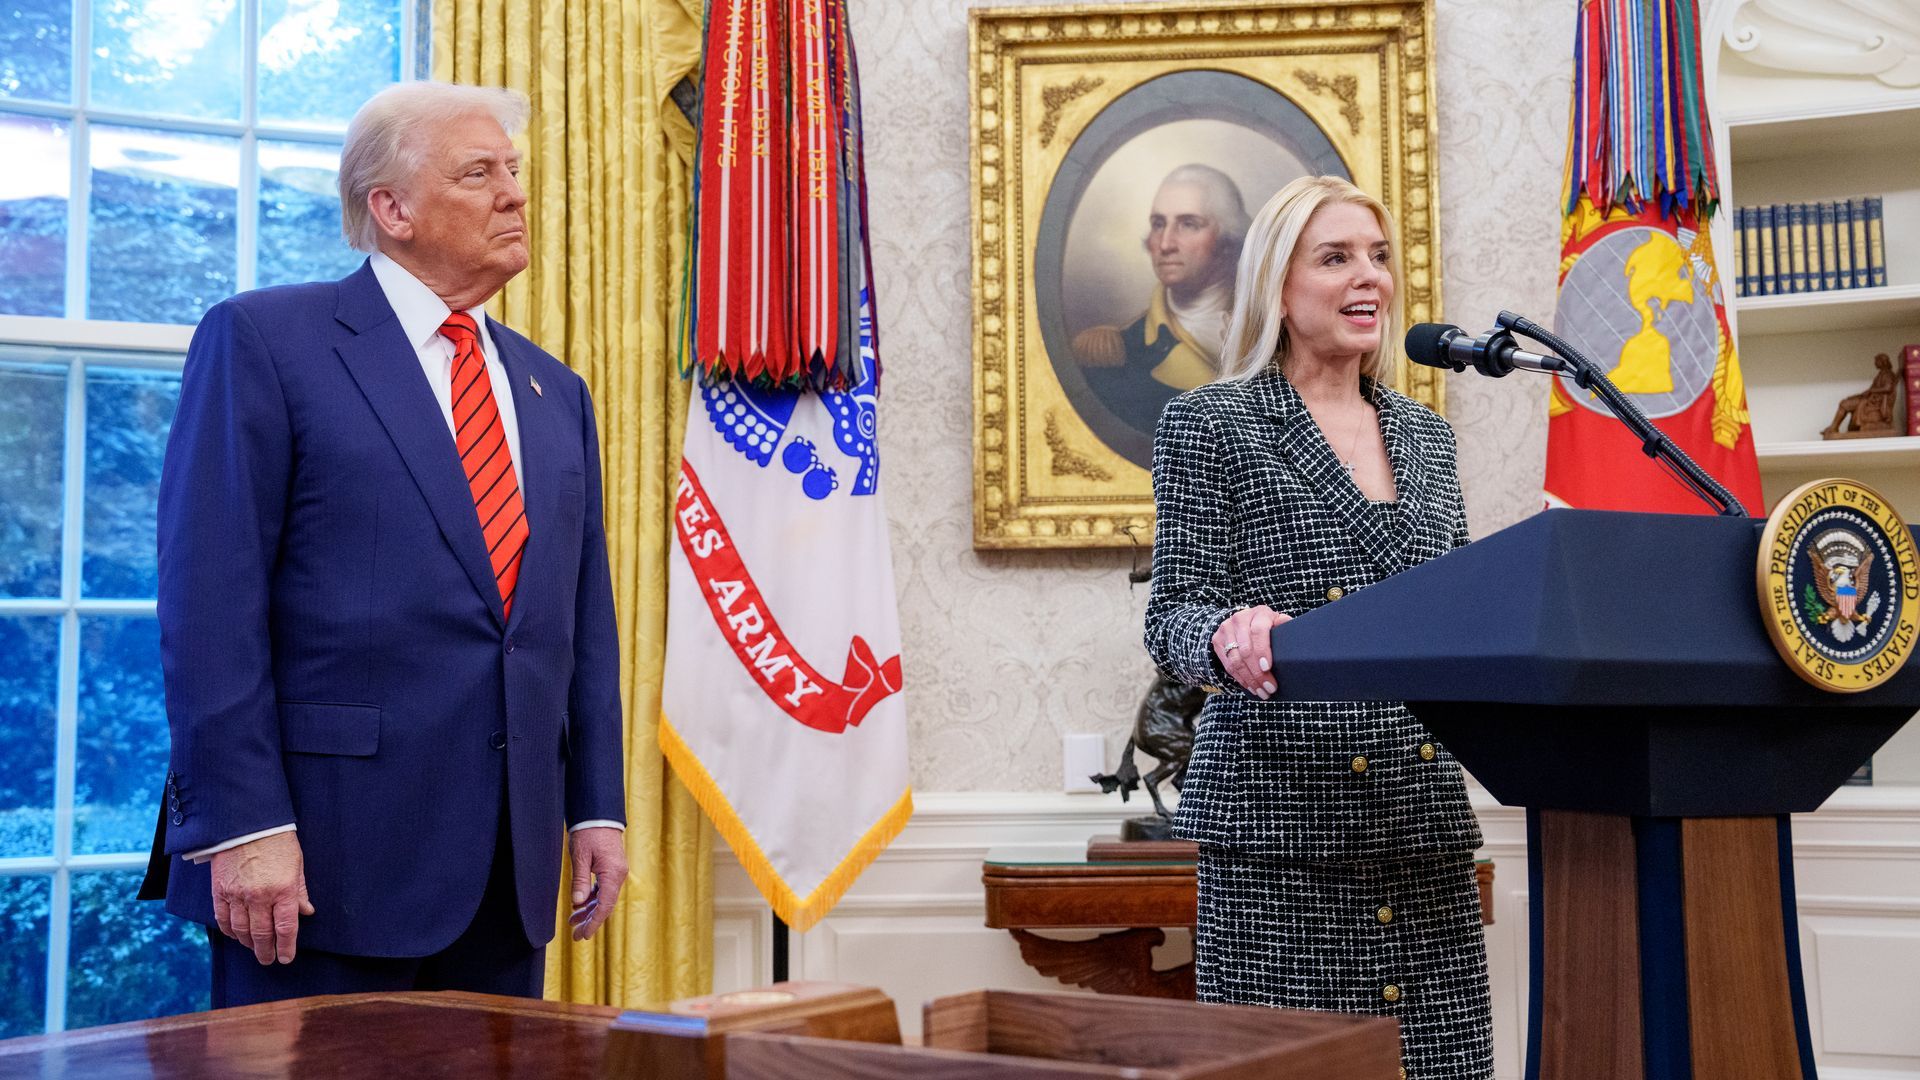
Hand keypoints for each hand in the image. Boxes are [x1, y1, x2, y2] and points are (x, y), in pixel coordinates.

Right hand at [210, 831, 313, 964]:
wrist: (248, 822)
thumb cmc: (277, 841)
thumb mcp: (297, 864)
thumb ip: (300, 891)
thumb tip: (306, 912)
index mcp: (283, 890)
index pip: (285, 928)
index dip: (286, 947)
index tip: (286, 958)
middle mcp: (260, 896)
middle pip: (261, 934)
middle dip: (266, 951)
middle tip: (268, 959)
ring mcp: (237, 894)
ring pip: (241, 930)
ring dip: (248, 943)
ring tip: (254, 948)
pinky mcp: (220, 890)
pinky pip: (222, 918)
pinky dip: (229, 930)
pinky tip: (235, 935)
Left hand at [567, 827, 627, 940]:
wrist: (598, 814)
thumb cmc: (589, 832)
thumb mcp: (580, 856)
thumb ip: (580, 880)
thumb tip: (577, 903)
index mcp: (613, 874)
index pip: (604, 905)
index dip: (593, 922)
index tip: (582, 935)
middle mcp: (618, 875)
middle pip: (605, 905)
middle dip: (591, 921)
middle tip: (576, 936)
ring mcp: (616, 872)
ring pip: (604, 898)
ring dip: (589, 910)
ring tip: (573, 921)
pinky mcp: (612, 868)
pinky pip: (603, 889)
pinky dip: (592, 899)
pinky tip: (580, 904)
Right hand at [1212, 605, 1291, 699]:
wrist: (1243, 622)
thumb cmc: (1268, 626)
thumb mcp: (1278, 623)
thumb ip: (1284, 626)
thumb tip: (1291, 629)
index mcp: (1259, 613)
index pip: (1258, 631)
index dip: (1262, 650)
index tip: (1267, 668)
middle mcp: (1240, 619)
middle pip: (1245, 650)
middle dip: (1257, 673)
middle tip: (1269, 688)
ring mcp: (1226, 629)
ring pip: (1236, 660)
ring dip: (1249, 679)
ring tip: (1261, 692)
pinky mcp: (1217, 640)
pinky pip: (1228, 664)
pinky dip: (1240, 679)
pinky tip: (1250, 687)